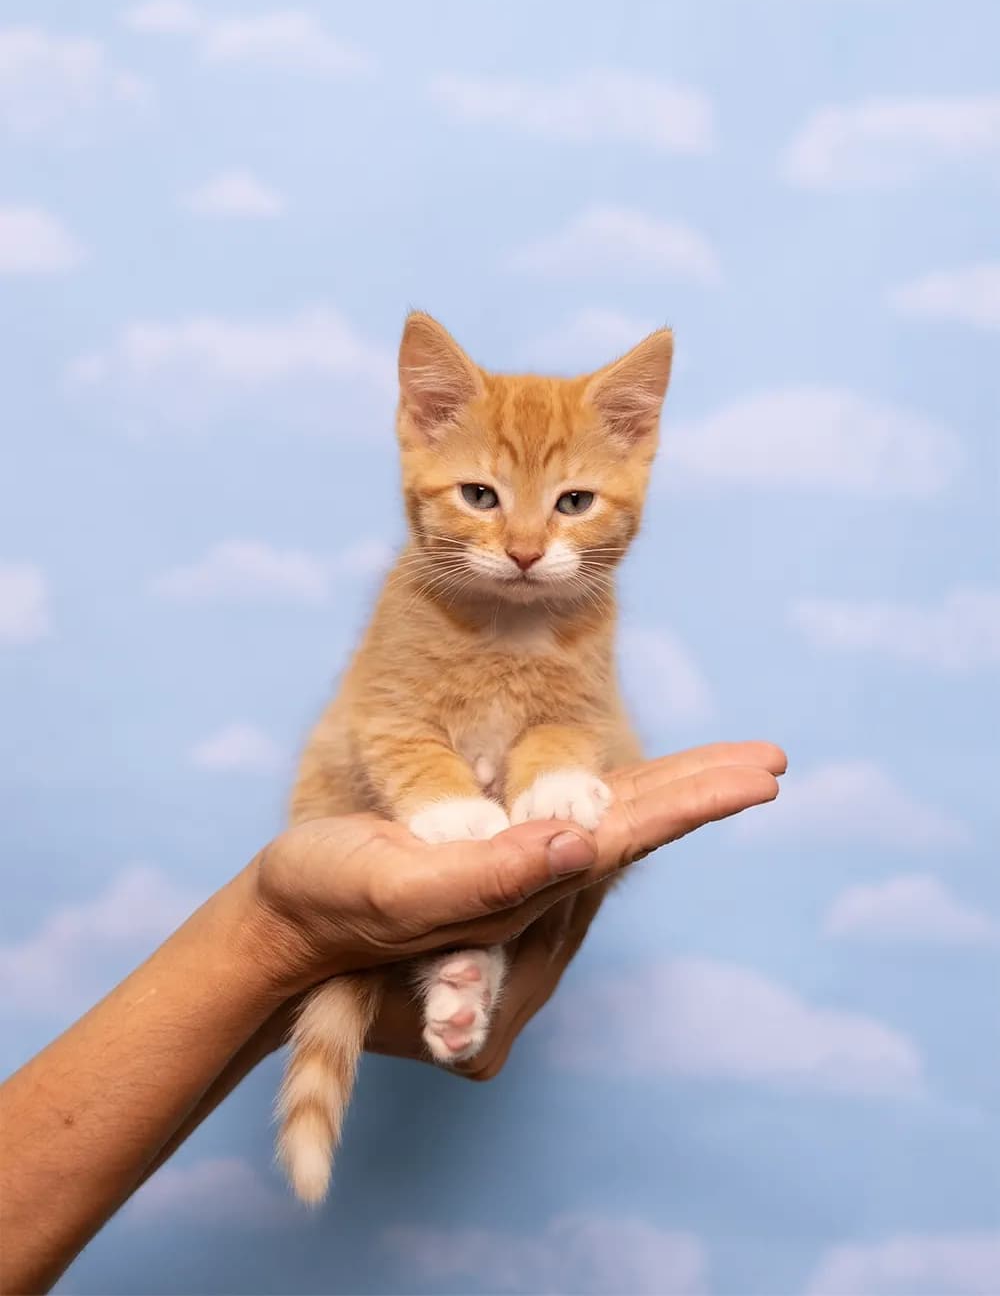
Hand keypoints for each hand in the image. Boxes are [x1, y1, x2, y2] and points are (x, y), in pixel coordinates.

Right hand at [139, 740, 784, 1188]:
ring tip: (736, 768)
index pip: (620, 846)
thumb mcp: (396, 885)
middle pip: (632, 840)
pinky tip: (648, 782)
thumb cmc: (324, 901)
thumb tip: (579, 843)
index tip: (759, 776)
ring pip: (610, 835)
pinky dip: (619, 802)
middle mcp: (530, 906)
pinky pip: (573, 834)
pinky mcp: (494, 877)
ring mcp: (516, 898)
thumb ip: (486, 876)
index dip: (691, 805)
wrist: (280, 931)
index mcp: (514, 902)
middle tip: (772, 762)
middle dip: (702, 797)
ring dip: (672, 795)